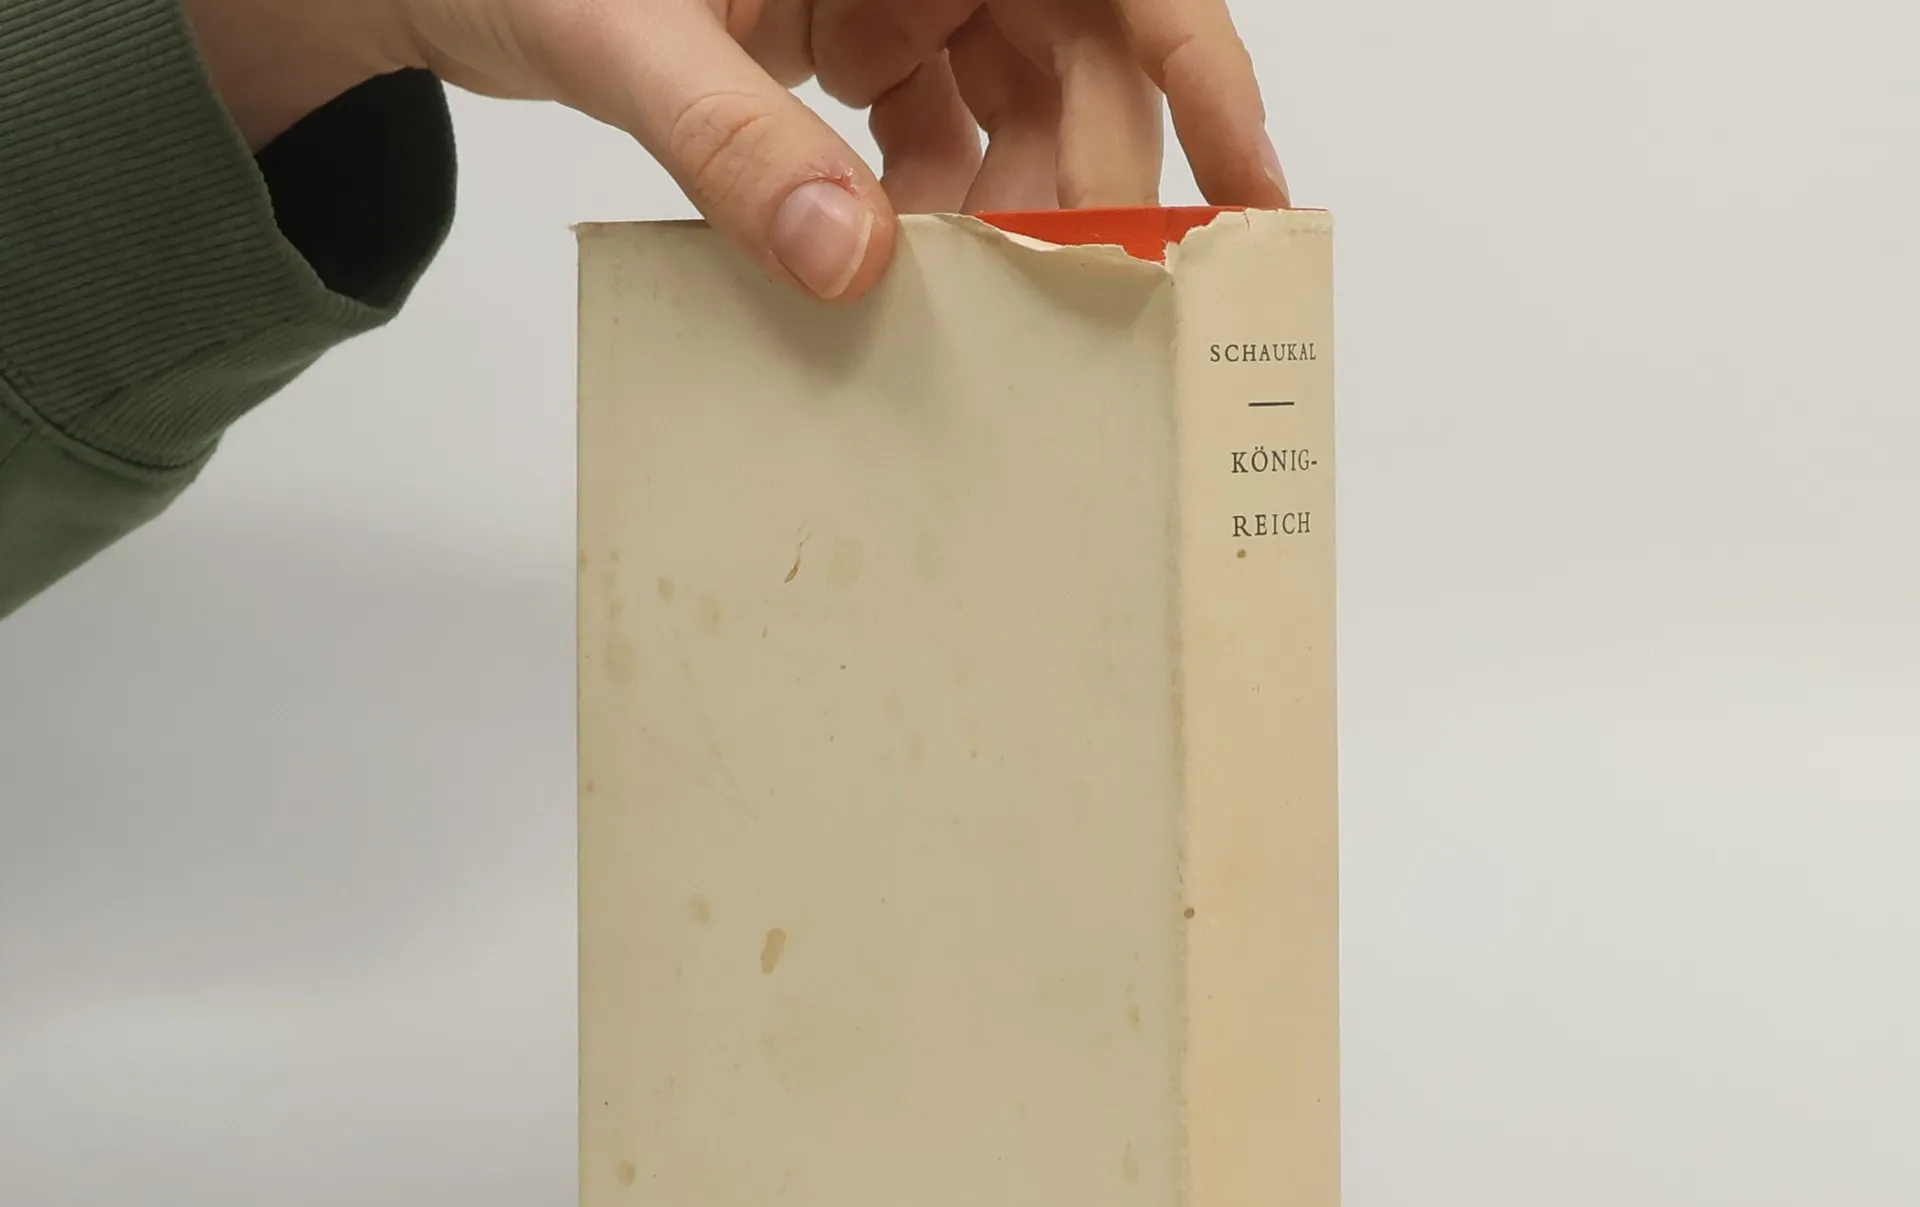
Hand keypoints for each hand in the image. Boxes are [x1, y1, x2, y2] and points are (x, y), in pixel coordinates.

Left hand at [183, 0, 1287, 301]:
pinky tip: (907, 271)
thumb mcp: (621, 29)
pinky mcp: (853, 39)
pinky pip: (939, 131)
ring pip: (1015, 105)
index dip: (1203, 68)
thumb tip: (849, 262)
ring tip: (975, 307)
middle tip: (1069, 307)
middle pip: (1075, 53)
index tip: (1253, 189)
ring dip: (1008, 213)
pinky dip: (937, 208)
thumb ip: (729, 140)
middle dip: (1082, 182)